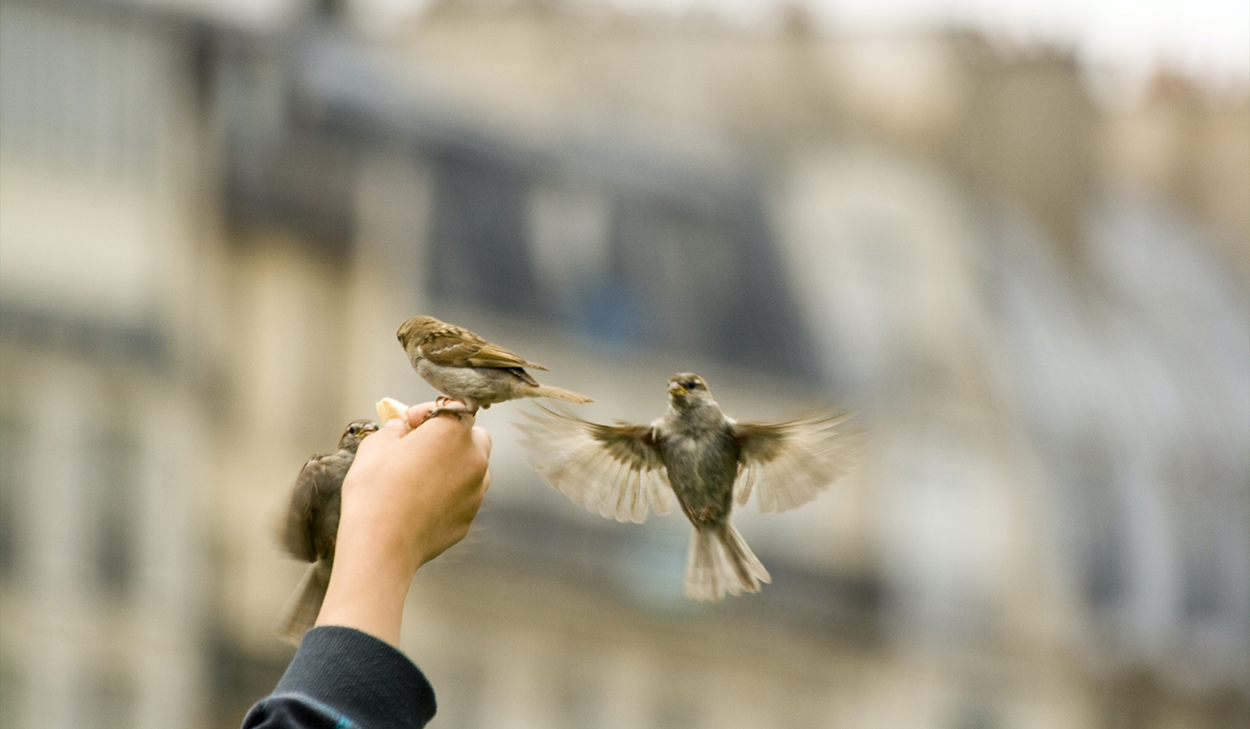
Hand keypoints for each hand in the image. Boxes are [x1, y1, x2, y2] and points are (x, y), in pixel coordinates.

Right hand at [315, 402, 490, 644]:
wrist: (381, 546)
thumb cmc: (376, 492)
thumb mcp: (374, 447)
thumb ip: (392, 430)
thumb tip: (400, 428)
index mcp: (453, 433)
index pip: (453, 407)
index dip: (428, 412)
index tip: (409, 422)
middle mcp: (474, 459)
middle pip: (472, 436)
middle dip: (451, 437)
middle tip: (420, 446)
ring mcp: (476, 491)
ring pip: (473, 468)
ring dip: (454, 465)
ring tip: (420, 475)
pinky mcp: (469, 518)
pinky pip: (464, 497)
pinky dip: (449, 494)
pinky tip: (421, 502)